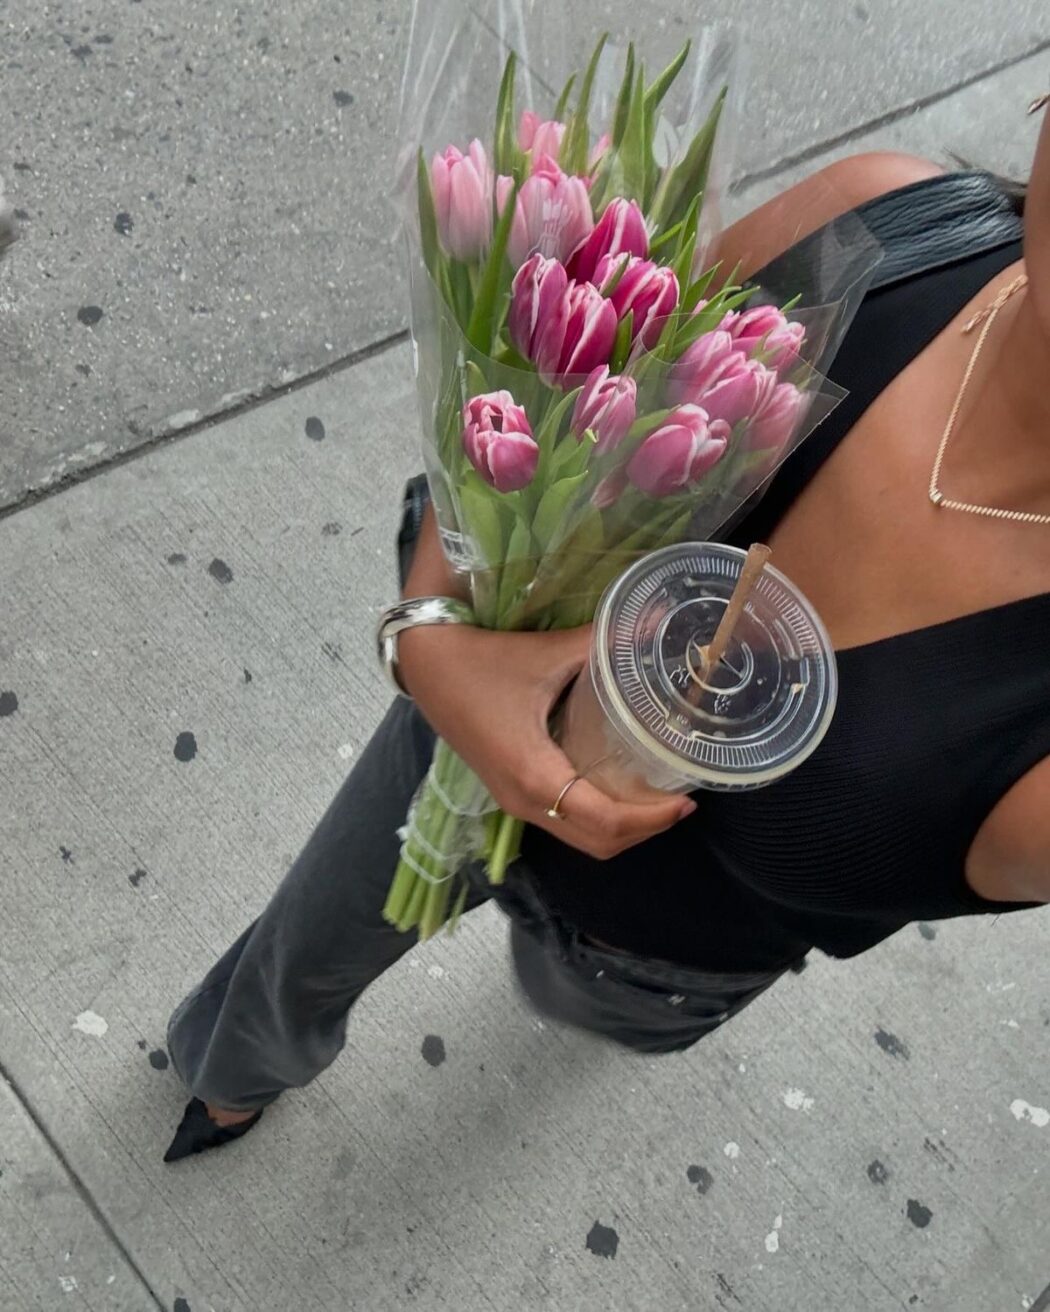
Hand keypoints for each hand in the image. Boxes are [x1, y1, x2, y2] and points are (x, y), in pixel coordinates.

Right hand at [399, 623, 695, 860]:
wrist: (426, 664)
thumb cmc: (482, 660)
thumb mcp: (547, 652)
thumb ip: (604, 640)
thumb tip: (655, 623)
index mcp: (535, 775)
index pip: (606, 822)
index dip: (651, 819)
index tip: (686, 801)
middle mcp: (525, 802)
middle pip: (598, 843)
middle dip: (643, 830)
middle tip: (679, 801)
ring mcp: (514, 802)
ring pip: (580, 838)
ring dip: (621, 828)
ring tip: (655, 795)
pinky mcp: (510, 792)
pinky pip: (563, 822)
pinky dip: (597, 818)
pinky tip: (617, 784)